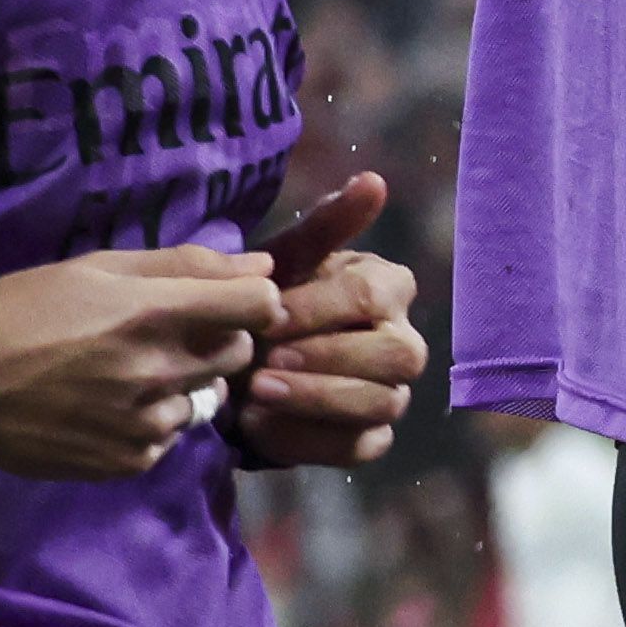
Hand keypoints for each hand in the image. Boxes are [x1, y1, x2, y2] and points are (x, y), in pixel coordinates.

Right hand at [0, 247, 272, 481]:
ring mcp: (147, 422)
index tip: (232, 304)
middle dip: (218, 341)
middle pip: (239, 354)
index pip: (259, 306)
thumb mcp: (100, 269)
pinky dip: (152, 423)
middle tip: (168, 336)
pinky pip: (171, 439)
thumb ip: (188, 266)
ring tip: (127, 375)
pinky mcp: (130, 459)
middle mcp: (159, 370)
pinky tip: (111, 408)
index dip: (254, 302)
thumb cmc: (30, 309)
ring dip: (182, 386)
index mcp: (155, 313)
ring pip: (206, 400)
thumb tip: (264, 269)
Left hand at [236, 173, 424, 470]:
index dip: (318, 309)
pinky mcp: (369, 439)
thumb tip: (374, 179)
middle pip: (398, 354)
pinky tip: (260, 427)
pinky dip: (308, 438)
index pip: (373, 296)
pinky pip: (360, 446)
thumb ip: (326, 226)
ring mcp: (392, 394)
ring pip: (383, 402)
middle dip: (327, 358)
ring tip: (256, 393)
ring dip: (317, 399)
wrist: (222, 366)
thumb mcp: (280, 263)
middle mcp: (403, 342)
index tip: (264, 317)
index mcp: (388, 290)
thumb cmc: (258, 306)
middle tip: (264, 362)